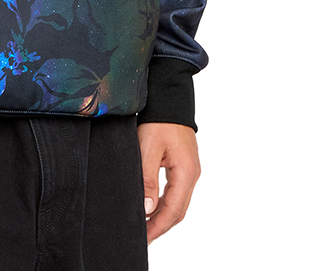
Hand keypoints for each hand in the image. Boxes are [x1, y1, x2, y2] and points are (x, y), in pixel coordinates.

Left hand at [137, 122, 200, 243]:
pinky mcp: (184, 163)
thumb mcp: (148, 147)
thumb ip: (148, 179)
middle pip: (178, 210)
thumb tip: (148, 208)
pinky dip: (165, 203)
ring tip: (146, 225)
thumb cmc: (159, 119)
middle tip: (143, 237)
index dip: (158, 227)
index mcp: (186, 172)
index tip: (145, 238)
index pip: (173, 210)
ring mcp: (189, 169)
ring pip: (178, 201)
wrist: (169, 96)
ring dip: (163, 215)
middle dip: (161, 226)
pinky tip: (153, 206)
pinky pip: (176, 191)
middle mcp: (192, 174)